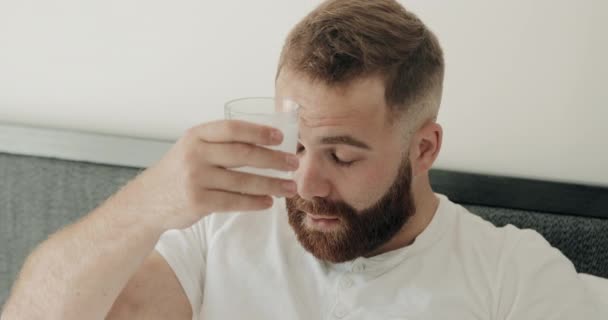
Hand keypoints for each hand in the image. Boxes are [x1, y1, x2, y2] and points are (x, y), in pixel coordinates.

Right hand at [116, 120, 298, 230]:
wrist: (147, 202)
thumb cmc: (178, 173)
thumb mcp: (192, 148)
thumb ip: (219, 143)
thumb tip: (265, 143)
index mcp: (196, 136)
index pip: (232, 129)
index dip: (259, 132)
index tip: (281, 138)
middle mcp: (195, 154)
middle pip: (243, 154)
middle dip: (274, 159)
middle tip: (293, 163)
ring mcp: (196, 179)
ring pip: (243, 181)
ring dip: (272, 184)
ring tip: (289, 187)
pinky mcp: (198, 202)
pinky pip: (235, 202)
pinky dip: (255, 202)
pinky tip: (268, 201)